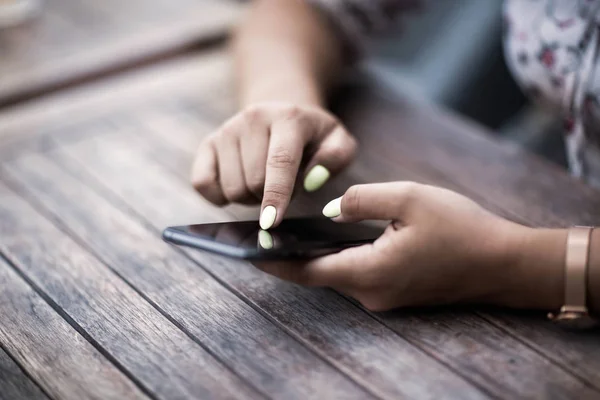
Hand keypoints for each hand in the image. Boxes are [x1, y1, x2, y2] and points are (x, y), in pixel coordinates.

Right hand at [191, 102, 356, 229]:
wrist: (281, 112)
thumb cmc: (313, 137)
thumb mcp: (337, 141)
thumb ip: (335, 157)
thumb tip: (313, 179)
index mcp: (288, 117)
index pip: (279, 162)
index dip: (276, 195)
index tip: (271, 223)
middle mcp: (253, 118)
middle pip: (253, 181)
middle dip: (270, 198)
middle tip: (283, 189)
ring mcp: (227, 129)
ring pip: (231, 188)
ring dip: (249, 198)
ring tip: (264, 183)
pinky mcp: (208, 143)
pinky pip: (202, 184)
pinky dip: (219, 197)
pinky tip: (238, 186)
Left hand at [256, 182, 535, 310]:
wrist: (503, 262)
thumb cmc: (460, 228)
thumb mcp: (409, 198)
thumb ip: (363, 199)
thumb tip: (332, 209)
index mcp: (369, 271)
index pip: (307, 271)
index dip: (273, 263)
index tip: (244, 252)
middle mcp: (371, 292)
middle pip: (317, 275)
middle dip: (286, 257)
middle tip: (257, 236)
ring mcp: (384, 296)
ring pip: (336, 274)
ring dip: (311, 257)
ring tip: (283, 234)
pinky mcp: (394, 291)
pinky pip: (356, 274)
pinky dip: (335, 258)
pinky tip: (326, 240)